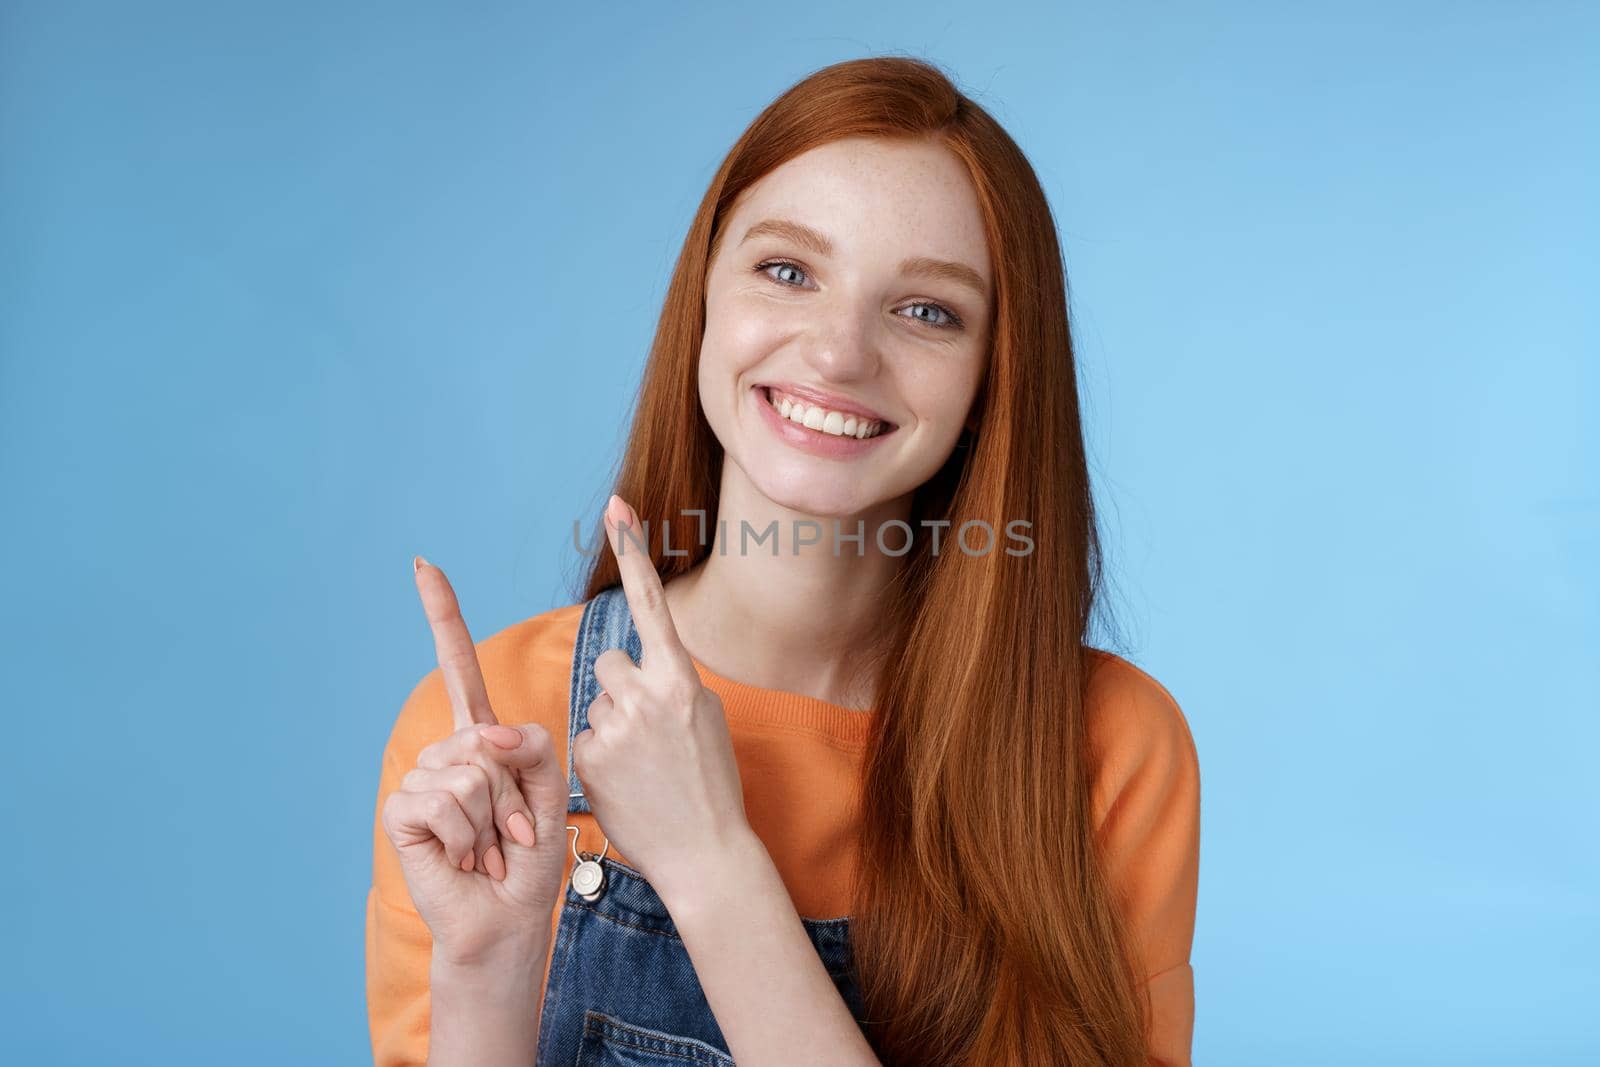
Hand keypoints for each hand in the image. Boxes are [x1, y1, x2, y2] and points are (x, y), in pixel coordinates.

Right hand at [380, 556, 570, 965]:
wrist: (510, 916)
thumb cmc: (531, 857)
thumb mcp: (551, 791)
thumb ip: (532, 747)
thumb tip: (484, 735)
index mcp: (483, 739)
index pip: (458, 667)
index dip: (442, 616)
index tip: (424, 564)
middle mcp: (448, 753)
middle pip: (484, 735)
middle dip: (513, 792)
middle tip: (512, 832)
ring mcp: (422, 780)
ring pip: (468, 771)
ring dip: (493, 819)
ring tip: (490, 847)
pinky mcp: (403, 812)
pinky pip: (442, 799)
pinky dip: (468, 835)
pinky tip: (466, 857)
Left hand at [573, 495, 752, 902]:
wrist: (706, 853)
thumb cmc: (711, 785)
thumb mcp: (707, 720)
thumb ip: (673, 684)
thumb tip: (643, 668)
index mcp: (682, 679)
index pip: (651, 602)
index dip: (632, 551)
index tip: (617, 506)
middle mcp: (647, 696)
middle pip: (609, 663)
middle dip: (621, 690)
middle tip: (648, 734)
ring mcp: (615, 727)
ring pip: (596, 701)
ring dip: (611, 725)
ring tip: (642, 767)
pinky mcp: (588, 758)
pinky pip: (583, 738)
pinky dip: (600, 758)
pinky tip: (626, 785)